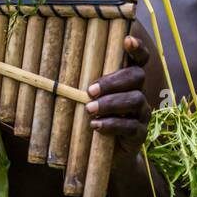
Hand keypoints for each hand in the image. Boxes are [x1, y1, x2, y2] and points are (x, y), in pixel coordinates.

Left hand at [86, 34, 152, 161]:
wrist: (105, 156)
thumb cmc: (93, 120)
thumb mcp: (88, 100)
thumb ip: (82, 86)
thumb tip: (54, 70)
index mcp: (128, 81)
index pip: (140, 60)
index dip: (138, 49)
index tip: (127, 40)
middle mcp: (139, 93)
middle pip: (137, 76)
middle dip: (113, 81)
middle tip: (90, 90)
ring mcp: (142, 114)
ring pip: (136, 100)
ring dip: (111, 103)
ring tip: (90, 110)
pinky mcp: (140, 134)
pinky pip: (132, 126)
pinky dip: (113, 125)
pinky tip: (96, 126)